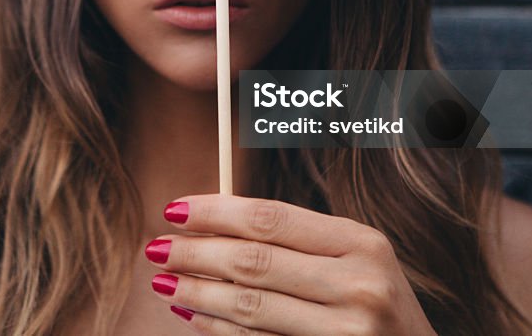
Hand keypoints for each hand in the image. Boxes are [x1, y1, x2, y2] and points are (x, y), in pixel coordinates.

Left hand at [144, 194, 436, 334]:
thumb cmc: (376, 302)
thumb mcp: (355, 257)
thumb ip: (297, 239)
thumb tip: (212, 222)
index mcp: (362, 242)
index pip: (271, 218)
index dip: (215, 212)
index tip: (174, 208)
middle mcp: (359, 284)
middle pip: (255, 261)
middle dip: (195, 253)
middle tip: (156, 247)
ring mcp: (347, 331)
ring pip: (250, 306)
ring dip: (197, 293)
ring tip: (164, 282)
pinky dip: (218, 328)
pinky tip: (193, 315)